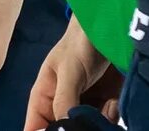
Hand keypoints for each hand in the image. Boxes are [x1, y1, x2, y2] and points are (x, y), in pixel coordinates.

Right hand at [24, 15, 110, 130]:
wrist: (111, 27)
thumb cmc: (80, 42)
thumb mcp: (69, 71)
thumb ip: (64, 100)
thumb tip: (63, 128)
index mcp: (45, 98)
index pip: (35, 127)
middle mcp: (63, 106)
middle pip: (64, 129)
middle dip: (78, 128)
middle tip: (90, 120)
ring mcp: (85, 106)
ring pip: (88, 128)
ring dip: (97, 125)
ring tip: (105, 107)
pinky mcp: (105, 104)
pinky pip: (106, 122)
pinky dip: (111, 117)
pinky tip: (113, 102)